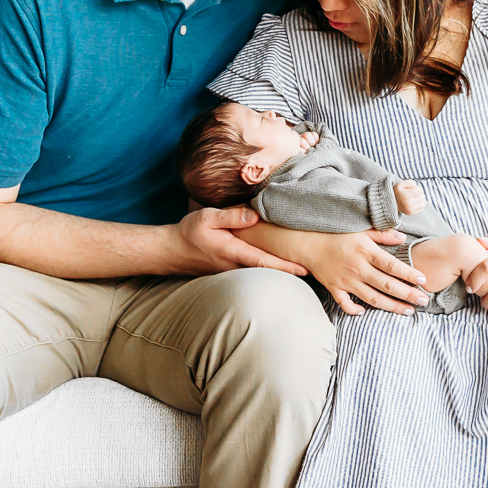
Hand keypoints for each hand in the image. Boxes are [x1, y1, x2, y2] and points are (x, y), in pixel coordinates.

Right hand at [169, 207, 308, 276]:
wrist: (172, 251)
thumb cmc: (190, 232)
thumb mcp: (207, 217)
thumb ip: (231, 216)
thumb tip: (255, 215)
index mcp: (232, 252)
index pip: (264, 261)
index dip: (285, 266)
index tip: (304, 269)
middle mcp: (235, 266)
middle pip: (268, 271)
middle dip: (290, 271)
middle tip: (315, 269)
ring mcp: (233, 272)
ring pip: (262, 273)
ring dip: (281, 271)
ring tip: (305, 266)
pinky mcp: (231, 271)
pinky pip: (253, 272)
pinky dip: (269, 269)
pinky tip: (281, 264)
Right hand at [287, 229, 428, 315]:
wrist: (307, 242)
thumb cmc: (336, 234)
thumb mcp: (361, 229)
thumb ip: (383, 234)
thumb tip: (403, 237)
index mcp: (366, 251)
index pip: (393, 266)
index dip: (409, 274)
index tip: (423, 280)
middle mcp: (358, 268)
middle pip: (387, 285)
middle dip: (408, 295)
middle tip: (424, 301)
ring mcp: (346, 280)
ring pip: (372, 298)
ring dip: (391, 306)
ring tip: (407, 311)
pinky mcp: (334, 288)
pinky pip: (346, 304)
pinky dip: (355, 310)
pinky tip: (365, 312)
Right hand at [394, 179, 425, 214]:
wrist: (390, 203)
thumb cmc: (397, 193)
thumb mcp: (400, 184)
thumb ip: (409, 182)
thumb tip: (415, 185)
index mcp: (406, 196)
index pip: (420, 190)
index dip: (416, 188)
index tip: (411, 189)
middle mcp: (409, 204)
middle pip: (422, 196)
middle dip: (418, 193)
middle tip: (411, 194)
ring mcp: (411, 210)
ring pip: (423, 203)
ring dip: (419, 199)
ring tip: (413, 198)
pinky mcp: (411, 213)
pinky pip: (421, 208)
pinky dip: (418, 205)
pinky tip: (412, 203)